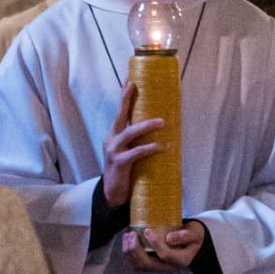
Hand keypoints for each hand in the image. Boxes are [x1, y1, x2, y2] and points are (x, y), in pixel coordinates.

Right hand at [102, 83, 164, 209]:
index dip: (124, 95)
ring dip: (147, 126)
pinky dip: (151, 148)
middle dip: (126, 99)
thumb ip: (140, 140)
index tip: (130, 79)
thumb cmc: (126, 171)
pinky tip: (163, 146)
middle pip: (120, 115)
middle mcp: (111, 139)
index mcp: (114, 134)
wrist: (114, 194)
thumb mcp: (130, 151)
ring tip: (162, 122)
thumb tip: (162, 126)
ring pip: (130, 132)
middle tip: (134, 86)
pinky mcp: (120, 163)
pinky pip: (137, 152)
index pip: (120, 112)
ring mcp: (113, 151)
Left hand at [123, 221, 205, 273]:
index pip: (165, 255)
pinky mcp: (152, 265)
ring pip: (140, 266)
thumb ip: (185, 236)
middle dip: (136, 250)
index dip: (154, 243)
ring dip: (130, 252)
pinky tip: (127, 241)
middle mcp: (169, 268)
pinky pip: (137, 264)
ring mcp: (159, 268)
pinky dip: (129, 254)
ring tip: (127, 236)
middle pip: (148, 264)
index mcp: (181, 260)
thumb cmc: (193, 236)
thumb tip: (169, 238)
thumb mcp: (194, 233)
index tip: (147, 230)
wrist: (191, 241)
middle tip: (131, 234)